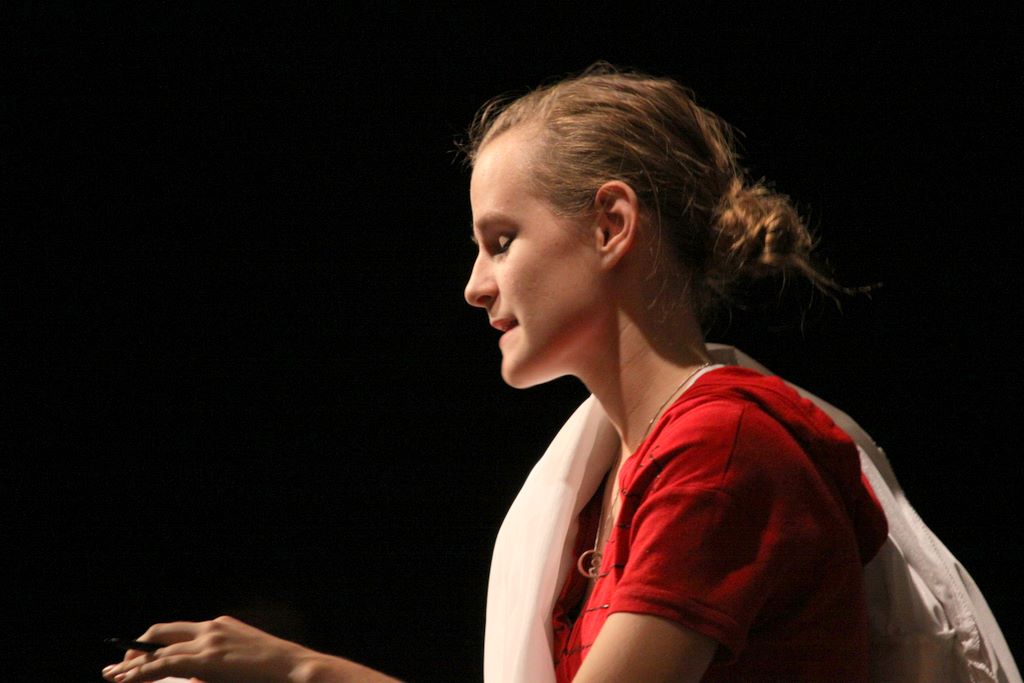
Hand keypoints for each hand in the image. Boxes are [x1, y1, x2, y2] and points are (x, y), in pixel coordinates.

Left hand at [100, 615, 313, 682]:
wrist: (295, 669)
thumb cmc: (274, 673)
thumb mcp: (243, 663)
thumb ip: (217, 666)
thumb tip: (195, 678)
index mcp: (220, 626)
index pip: (179, 631)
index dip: (156, 643)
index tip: (140, 655)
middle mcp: (211, 628)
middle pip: (162, 634)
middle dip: (136, 649)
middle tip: (120, 667)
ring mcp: (208, 641)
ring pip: (159, 651)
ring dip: (132, 665)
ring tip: (113, 676)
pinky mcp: (206, 659)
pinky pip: (164, 665)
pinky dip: (141, 673)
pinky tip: (126, 680)